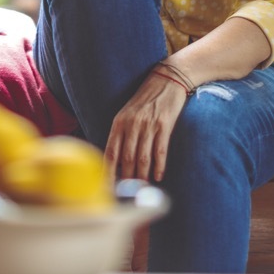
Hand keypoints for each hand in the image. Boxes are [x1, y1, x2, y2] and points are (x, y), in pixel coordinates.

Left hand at [104, 65, 186, 182]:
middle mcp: (132, 124)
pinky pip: (160, 151)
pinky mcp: (165, 125)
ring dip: (142, 176)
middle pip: (127, 159)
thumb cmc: (145, 99)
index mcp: (119, 122)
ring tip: (142, 187)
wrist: (166, 80)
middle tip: (127, 193)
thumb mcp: (127, 114)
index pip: (110, 152)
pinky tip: (158, 176)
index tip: (106, 187)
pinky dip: (159, 166)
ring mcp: (148, 125)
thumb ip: (121, 134)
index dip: (108, 171)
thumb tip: (116, 160)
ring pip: (143, 158)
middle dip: (126, 178)